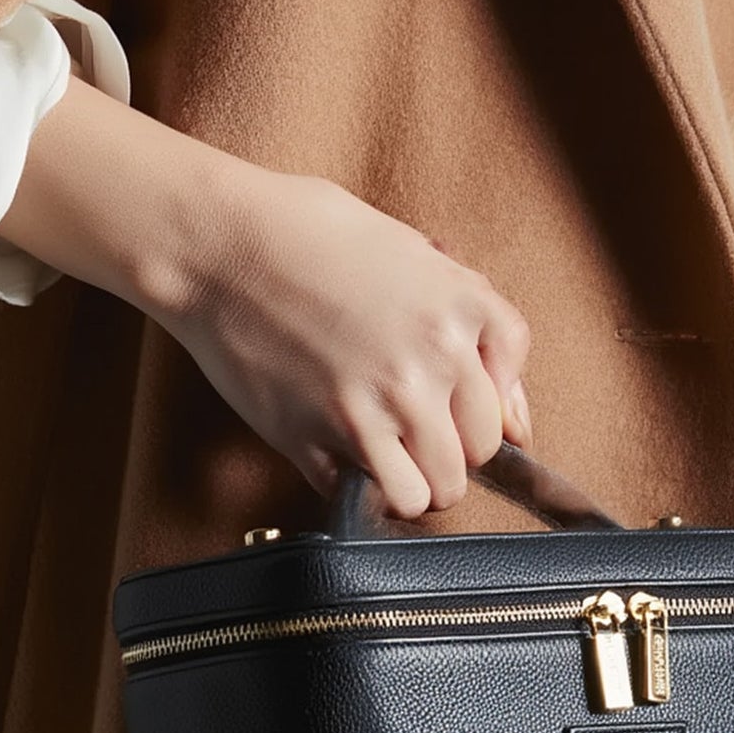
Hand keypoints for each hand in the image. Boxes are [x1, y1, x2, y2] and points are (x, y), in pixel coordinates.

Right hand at [0, 74, 533, 518]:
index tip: (459, 416)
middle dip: (450, 450)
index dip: (486, 418)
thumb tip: (515, 413)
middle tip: (412, 431)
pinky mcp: (322, 438)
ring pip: (435, 492)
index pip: (510, 408)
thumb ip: (472, 322)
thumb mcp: (413, 253)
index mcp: (460, 310)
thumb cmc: (307, 234)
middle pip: (477, 455)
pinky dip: (362, 490)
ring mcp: (376, 407)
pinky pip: (373, 499)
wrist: (219, 244)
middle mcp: (429, 363)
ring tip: (384, 456)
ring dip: (415, 483)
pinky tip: (341, 456)